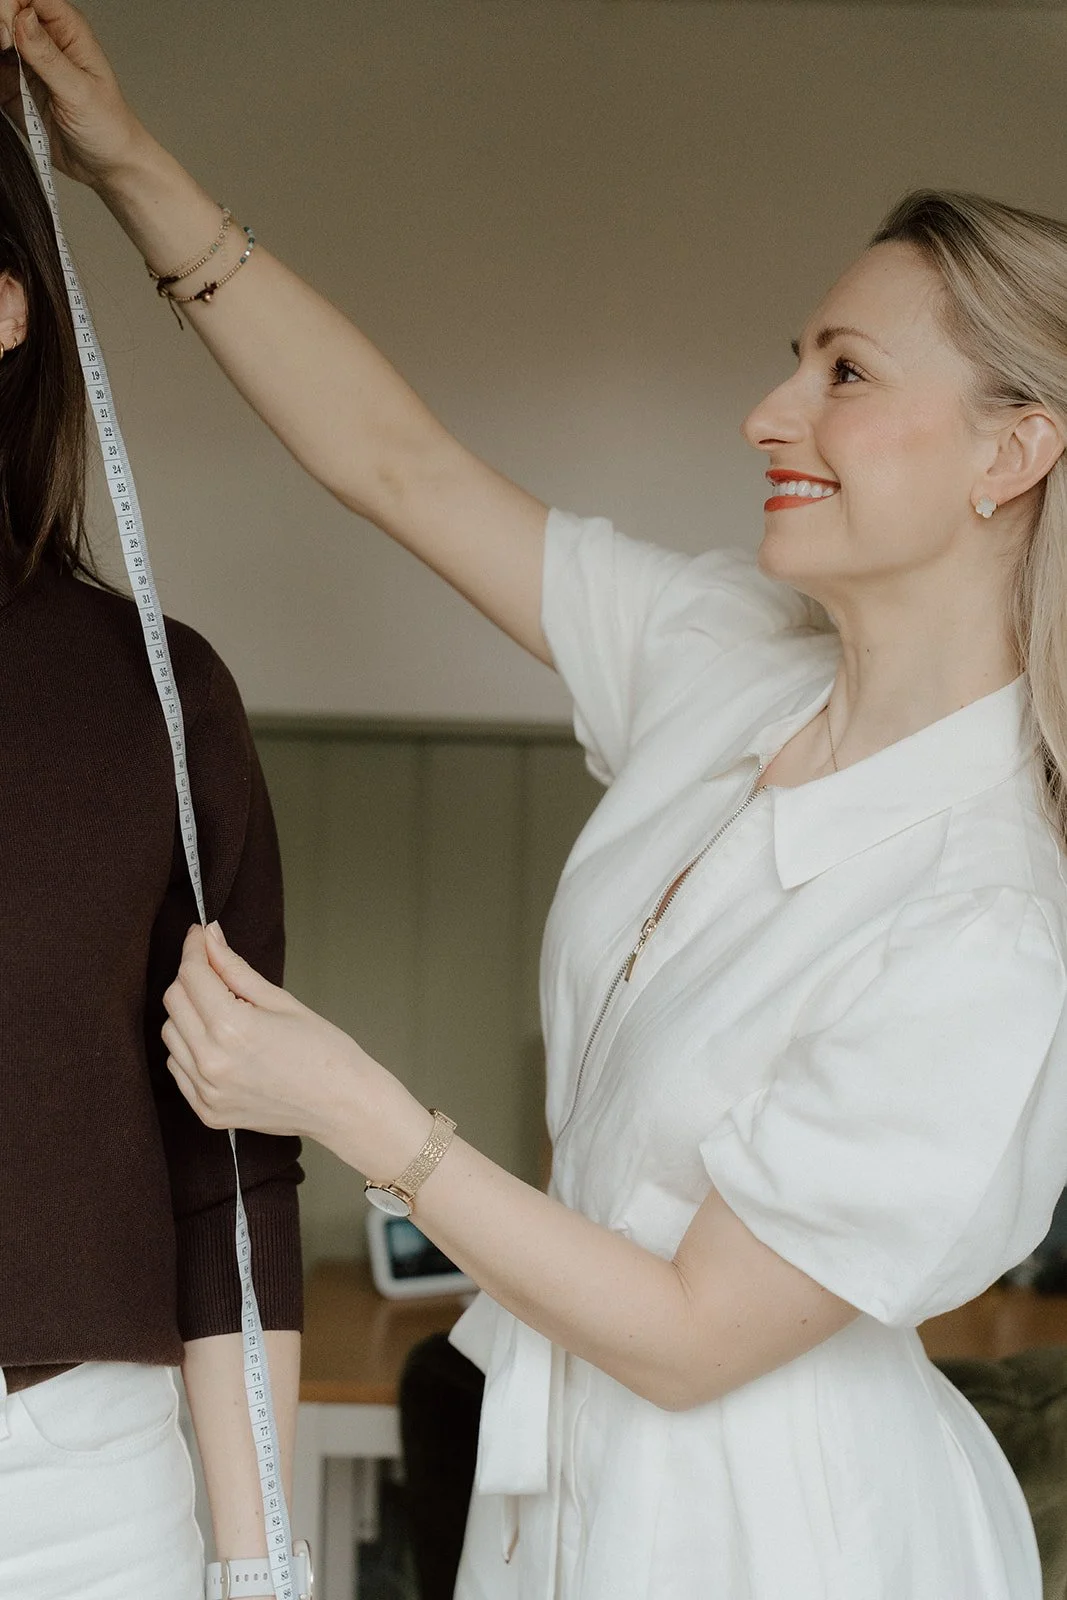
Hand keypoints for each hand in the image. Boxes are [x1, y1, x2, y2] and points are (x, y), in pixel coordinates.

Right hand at [0, 1, 149, 186]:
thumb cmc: (109, 127)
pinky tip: (3, 88)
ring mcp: (27, 64)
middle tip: (4, 53)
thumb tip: (22, 17)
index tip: (8, 36)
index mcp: (66, 29)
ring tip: (8, 78)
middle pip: (6, 16)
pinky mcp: (15, 88)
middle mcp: (44, 41)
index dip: (11, 9)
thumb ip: (48, 56)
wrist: (107, 166)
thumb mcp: (79, 91)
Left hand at [162, 923, 368, 1143]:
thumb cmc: (324, 1053)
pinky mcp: (207, 1111)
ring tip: (223, 1012)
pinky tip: (219, 1043)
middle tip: (216, 970)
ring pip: (171, 1034)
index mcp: (233, 1028)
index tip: (201, 936)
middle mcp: (211, 1061)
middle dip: (190, 977)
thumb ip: (235, 969)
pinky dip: (190, 1048)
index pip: (191, 975)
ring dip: (188, 1014)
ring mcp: (206, 1091)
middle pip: (174, 1001)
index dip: (194, 948)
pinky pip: (179, 1067)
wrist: (343, 1106)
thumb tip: (210, 938)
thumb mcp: (282, 1001)